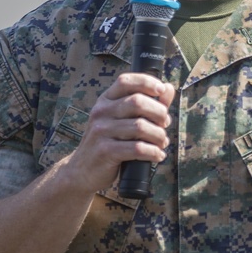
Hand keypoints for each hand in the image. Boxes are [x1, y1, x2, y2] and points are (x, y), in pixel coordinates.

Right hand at [60, 74, 175, 194]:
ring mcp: (101, 131)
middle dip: (159, 113)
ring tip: (162, 142)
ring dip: (159, 136)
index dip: (146, 82)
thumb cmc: (110, 142)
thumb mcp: (124, 119)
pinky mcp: (105, 151)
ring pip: (140, 126)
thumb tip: (169, 88)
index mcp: (106, 100)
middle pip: (137, 102)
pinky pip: (137, 148)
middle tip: (165, 124)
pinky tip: (157, 155)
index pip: (125, 81)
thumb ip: (148, 104)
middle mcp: (101, 112)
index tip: (161, 89)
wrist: (82, 171)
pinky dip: (153, 152)